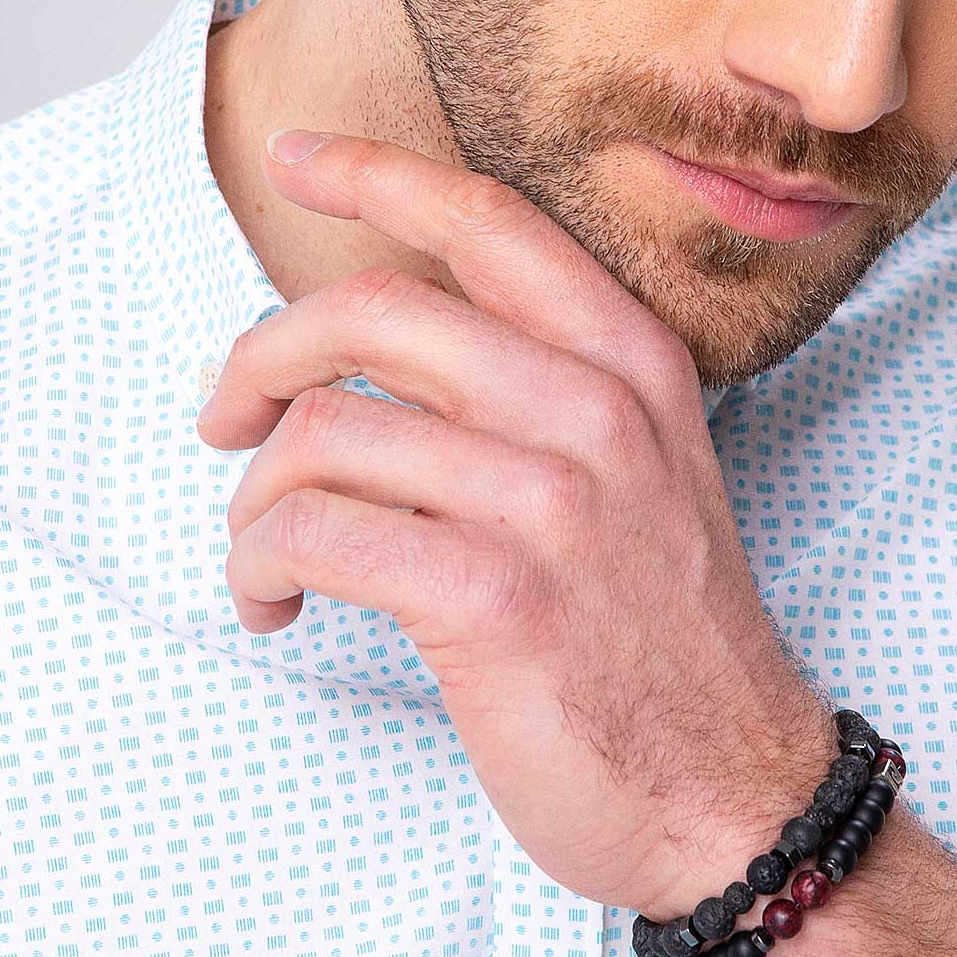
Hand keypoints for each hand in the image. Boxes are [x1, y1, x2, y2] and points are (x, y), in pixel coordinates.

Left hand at [193, 129, 828, 913]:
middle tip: (224, 416)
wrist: (732, 797)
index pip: (484, 221)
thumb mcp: (642, 476)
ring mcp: (545, 501)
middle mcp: (591, 410)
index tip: (294, 159)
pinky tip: (275, 608)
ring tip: (263, 558)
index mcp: (629, 363)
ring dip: (253, 501)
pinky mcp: (491, 599)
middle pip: (370, 310)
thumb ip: (535, 395)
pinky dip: (261, 569)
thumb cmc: (663, 649)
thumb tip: (370, 359)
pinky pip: (315, 536)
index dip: (373, 173)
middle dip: (262, 356)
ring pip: (322, 433)